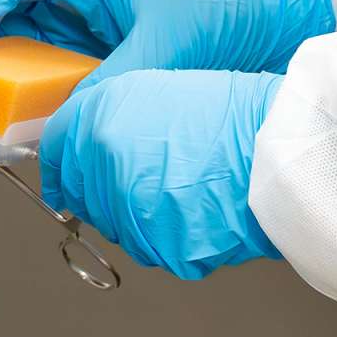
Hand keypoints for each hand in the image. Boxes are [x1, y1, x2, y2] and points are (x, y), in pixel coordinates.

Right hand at [0, 0, 333, 90]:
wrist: (258, 26)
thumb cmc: (217, 13)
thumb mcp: (161, 49)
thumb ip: (110, 85)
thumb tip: (68, 124)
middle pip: (1, 11)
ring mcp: (80, 28)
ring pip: (18, 46)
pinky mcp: (90, 58)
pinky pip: (46, 74)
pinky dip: (29, 98)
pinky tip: (25, 123)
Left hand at [41, 69, 283, 279]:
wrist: (279, 150)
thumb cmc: (231, 115)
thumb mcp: (155, 90)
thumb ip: (105, 117)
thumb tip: (82, 148)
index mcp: (99, 121)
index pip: (56, 150)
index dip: (58, 163)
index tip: (60, 175)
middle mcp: (104, 167)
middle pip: (80, 192)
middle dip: (96, 189)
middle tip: (133, 181)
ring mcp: (130, 211)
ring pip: (112, 223)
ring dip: (130, 213)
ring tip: (175, 190)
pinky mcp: (161, 246)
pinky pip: (148, 246)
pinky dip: (163, 235)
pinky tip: (191, 211)